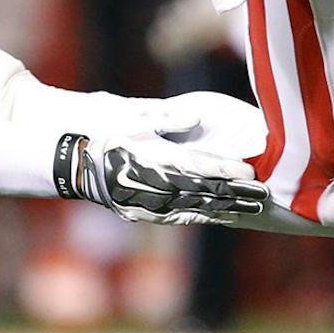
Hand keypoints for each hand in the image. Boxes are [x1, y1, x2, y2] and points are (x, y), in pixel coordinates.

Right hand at [75, 135, 269, 226]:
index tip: (250, 172)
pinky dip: (201, 215)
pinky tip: (219, 215)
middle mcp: (151, 184)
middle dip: (235, 193)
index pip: (197, 166)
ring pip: (193, 206)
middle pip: (202, 190)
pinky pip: (176, 216)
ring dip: (224, 208)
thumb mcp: (130, 117)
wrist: (69, 162)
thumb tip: (195, 116)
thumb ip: (165, 118)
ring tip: (251, 208)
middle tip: (264, 195)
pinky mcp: (140, 212)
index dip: (225, 169)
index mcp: (152, 159)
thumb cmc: (102, 131)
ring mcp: (145, 202)